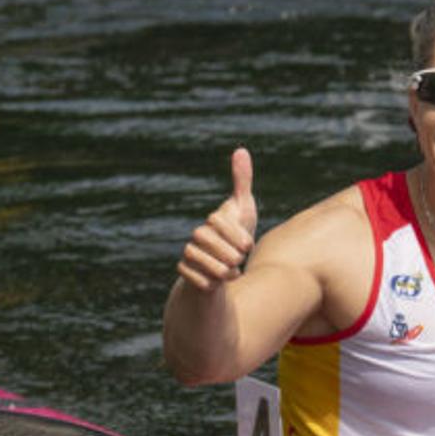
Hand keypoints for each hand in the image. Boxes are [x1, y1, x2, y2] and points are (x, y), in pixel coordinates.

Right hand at [177, 147, 257, 290]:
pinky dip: (215, 285)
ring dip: (228, 271)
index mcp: (211, 220)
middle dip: (236, 256)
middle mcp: (197, 235)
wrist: (226, 263)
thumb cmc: (236, 234)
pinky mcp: (185, 273)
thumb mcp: (243, 208)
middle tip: (240, 258)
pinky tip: (219, 281)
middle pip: (220, 249)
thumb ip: (242, 181)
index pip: (222, 223)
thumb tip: (240, 150)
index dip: (241, 237)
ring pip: (214, 268)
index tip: (248, 244)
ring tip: (232, 269)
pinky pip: (203, 283)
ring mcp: (189, 254)